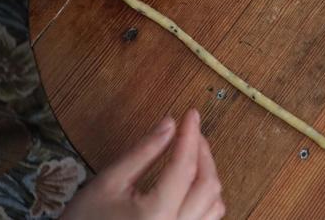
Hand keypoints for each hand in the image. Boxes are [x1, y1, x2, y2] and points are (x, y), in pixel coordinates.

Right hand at [62, 109, 224, 219]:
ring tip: (193, 153)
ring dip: (209, 175)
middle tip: (191, 132)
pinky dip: (207, 198)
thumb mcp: (108, 182)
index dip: (190, 135)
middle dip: (203, 153)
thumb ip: (143, 151)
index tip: (192, 114)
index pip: (184, 166)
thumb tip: (170, 124)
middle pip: (207, 185)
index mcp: (157, 214)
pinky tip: (193, 183)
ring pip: (215, 205)